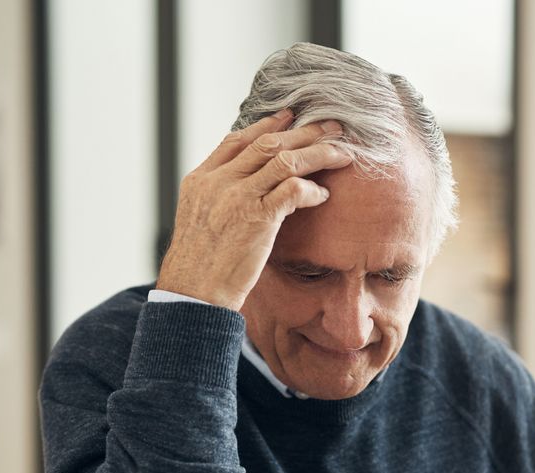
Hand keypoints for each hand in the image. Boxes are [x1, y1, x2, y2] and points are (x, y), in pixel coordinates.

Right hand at [156, 109, 352, 309]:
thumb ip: (217, 197)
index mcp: (201, 179)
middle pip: (267, 143)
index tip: (289, 117)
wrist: (193, 293)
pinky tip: (322, 195)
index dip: (267, 125)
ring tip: (341, 152)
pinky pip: (293, 189)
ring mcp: (238, 198)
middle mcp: (219, 182)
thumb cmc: (198, 266)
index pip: (237, 140)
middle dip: (303, 132)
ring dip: (318, 153)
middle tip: (329, 126)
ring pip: (285, 160)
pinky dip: (311, 189)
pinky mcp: (258, 218)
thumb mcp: (197, 220)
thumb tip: (243, 188)